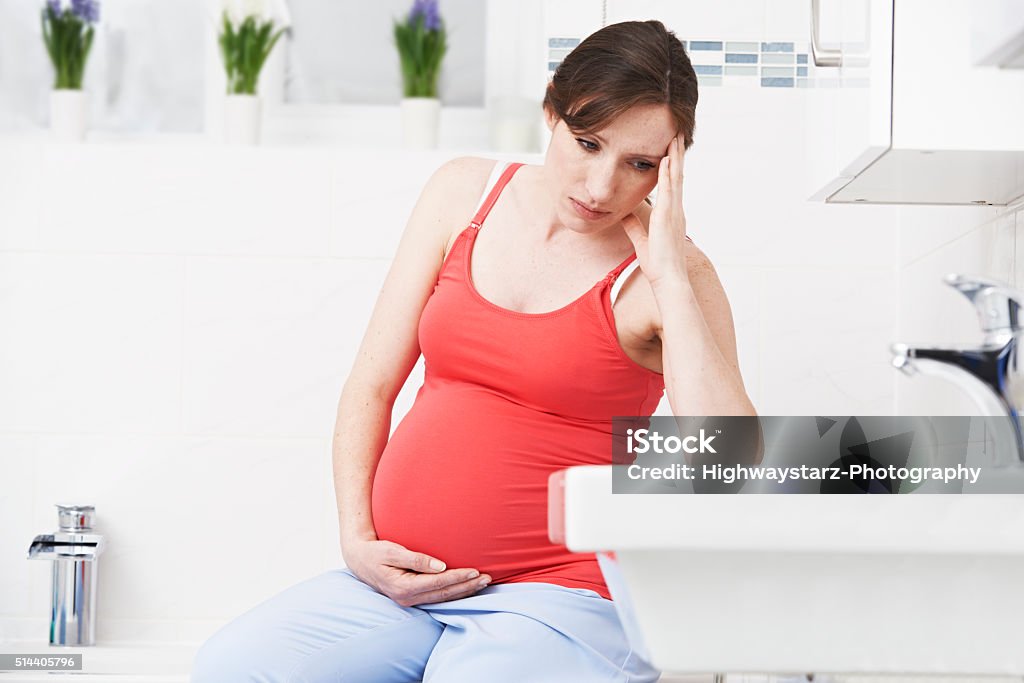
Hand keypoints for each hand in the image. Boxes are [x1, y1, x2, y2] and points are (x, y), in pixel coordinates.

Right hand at [342, 537, 490, 606]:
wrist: (359, 560)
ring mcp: (410, 600)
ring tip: (483, 583)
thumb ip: (416, 558)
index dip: (458, 577)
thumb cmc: (375, 552)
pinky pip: (437, 597)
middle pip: (444, 594)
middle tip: (487, 578)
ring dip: (464, 591)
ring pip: (443, 598)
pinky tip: (466, 587)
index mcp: (403, 587)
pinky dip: (454, 592)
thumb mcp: (392, 551)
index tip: (475, 570)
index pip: (438, 583)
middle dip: (467, 587)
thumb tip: (440, 566)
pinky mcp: (413, 597)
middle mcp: (407, 598)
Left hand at [622, 133, 690, 289]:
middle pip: (677, 175)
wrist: (668, 279)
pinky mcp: (668, 217)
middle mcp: (676, 210)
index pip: (672, 184)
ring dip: (675, 156)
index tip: (670, 149)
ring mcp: (674, 212)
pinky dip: (668, 173)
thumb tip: (625, 214)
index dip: (672, 166)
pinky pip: (669, 190)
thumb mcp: (642, 240)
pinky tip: (666, 159)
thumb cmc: (658, 263)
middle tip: (678, 134)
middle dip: (677, 154)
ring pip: (676, 177)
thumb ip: (634, 226)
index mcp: (671, 215)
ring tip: (675, 137)